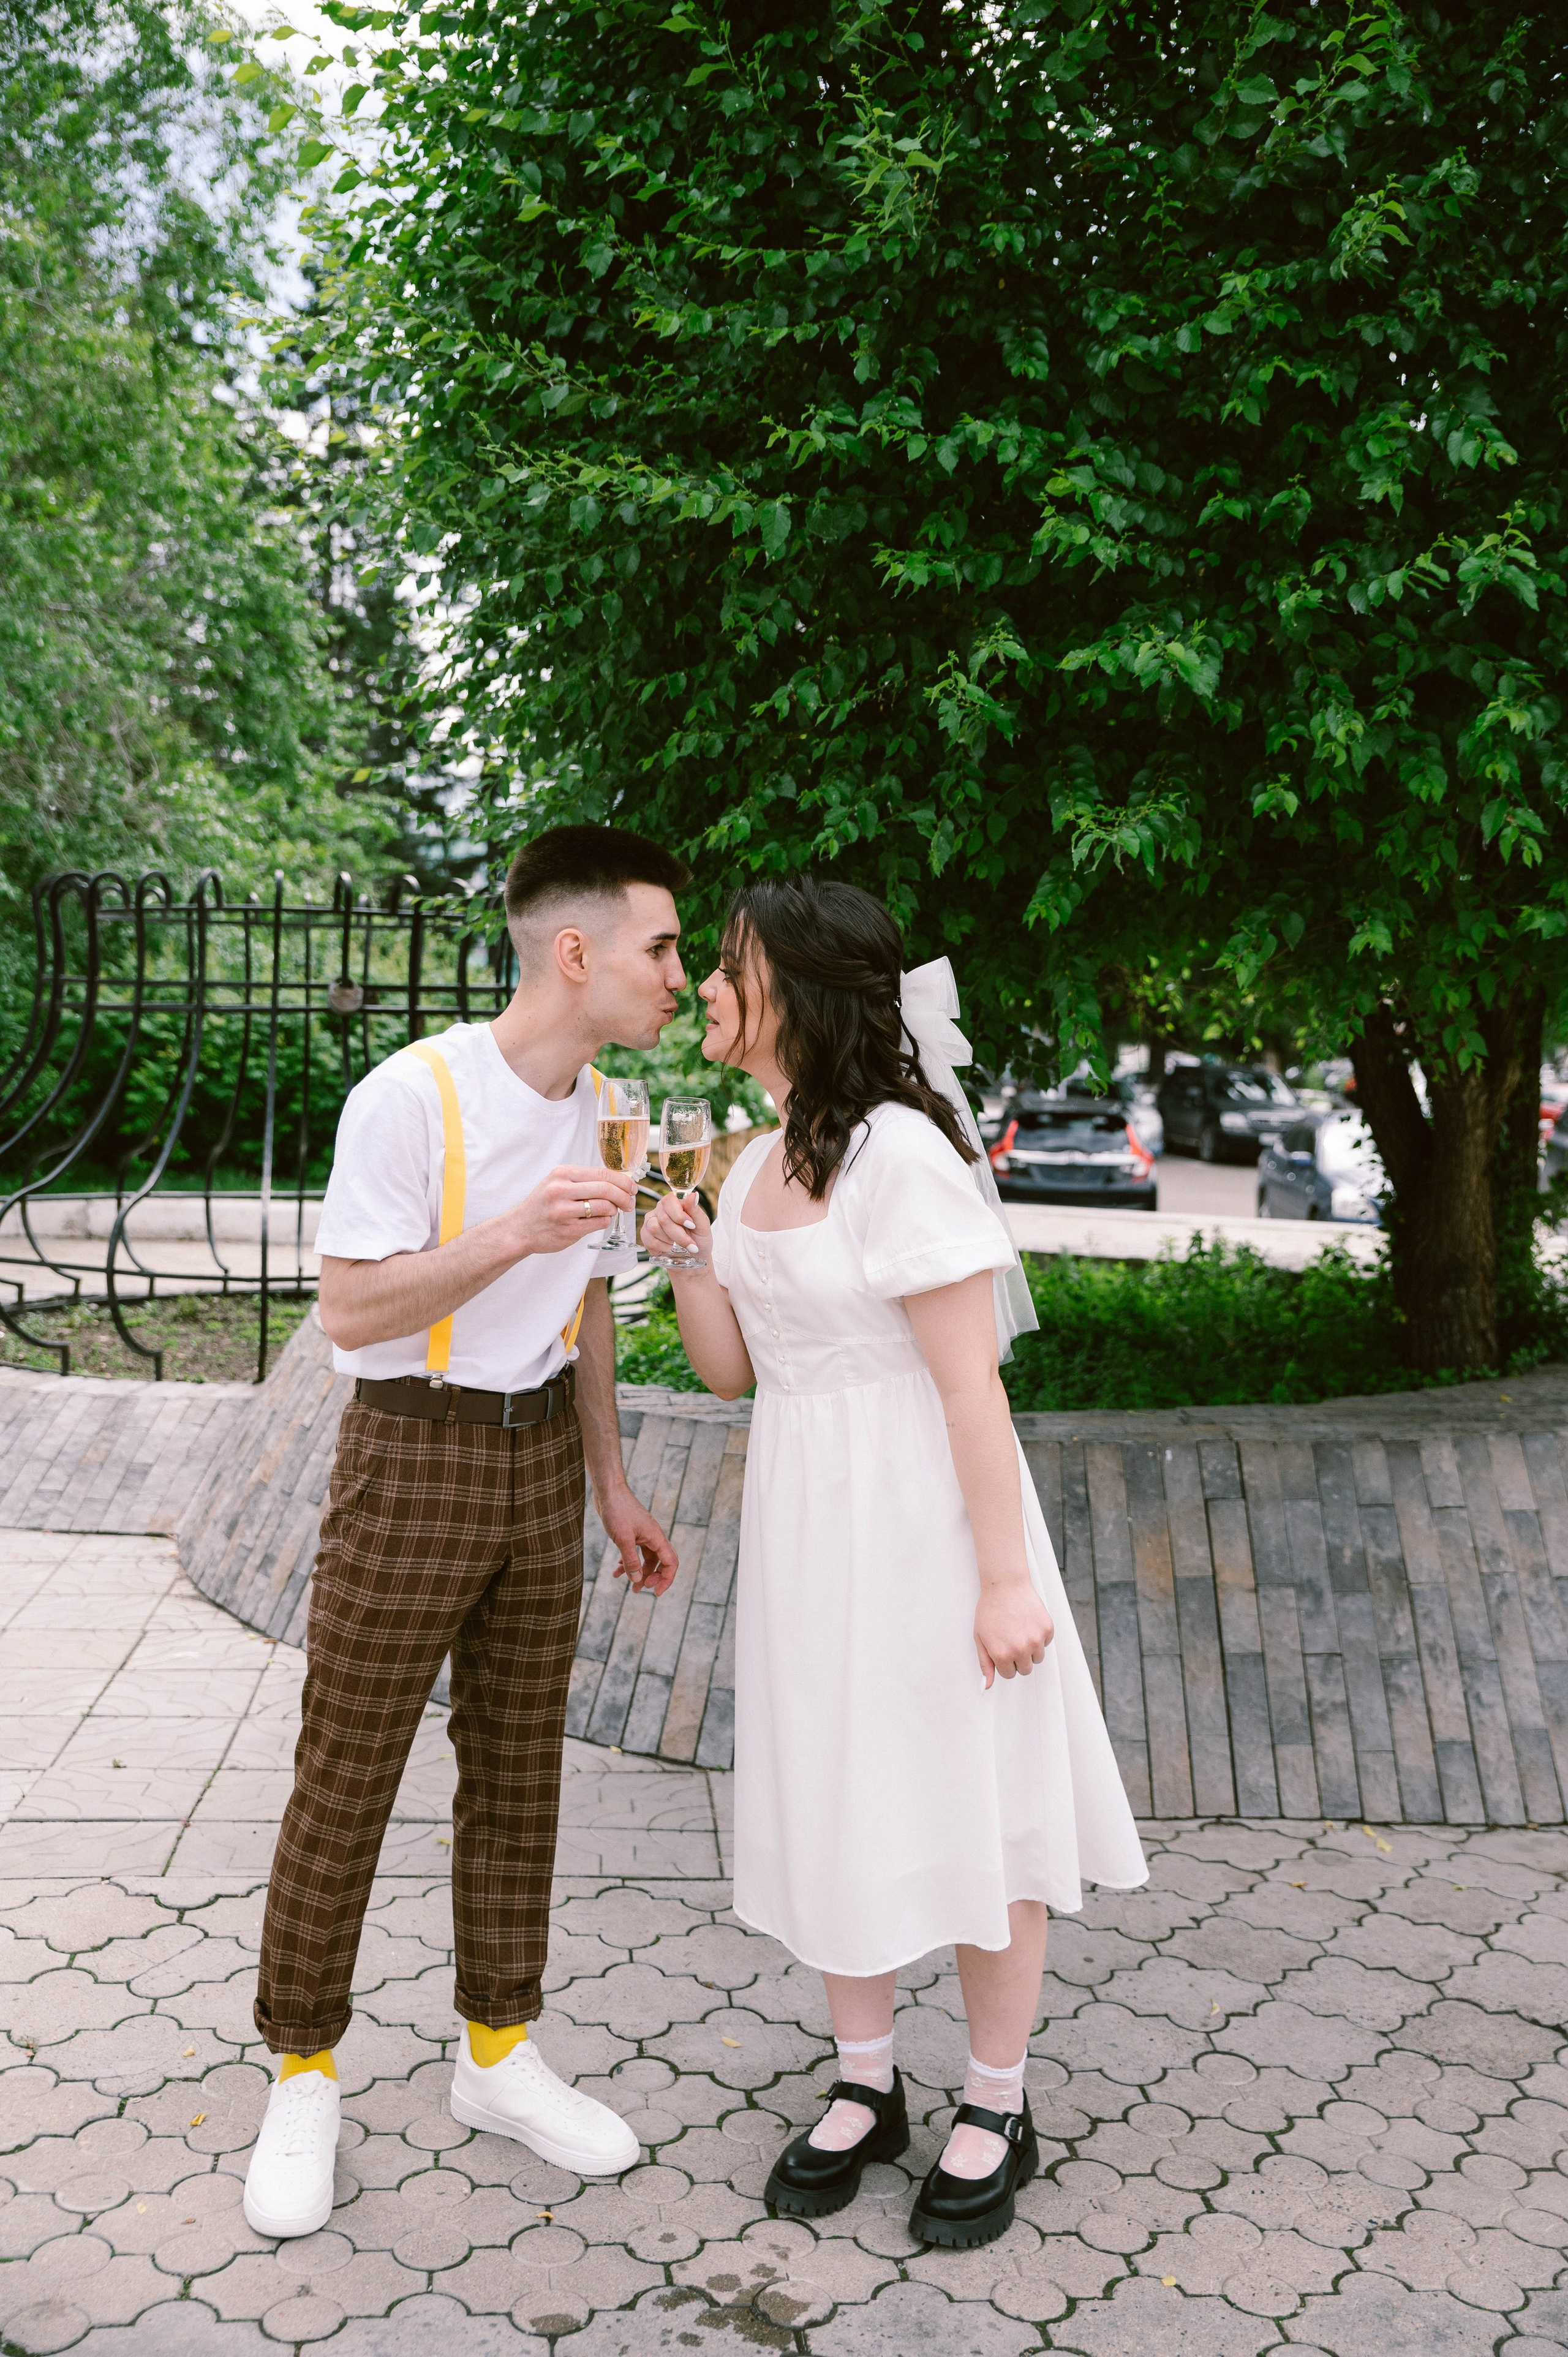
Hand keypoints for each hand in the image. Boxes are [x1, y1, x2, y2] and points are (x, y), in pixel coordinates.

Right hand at [510, 1165, 635, 1256]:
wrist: (519, 1229)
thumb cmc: (542, 1205)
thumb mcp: (557, 1182)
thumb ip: (583, 1179)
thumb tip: (618, 1180)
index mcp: (562, 1174)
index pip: (602, 1173)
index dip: (622, 1181)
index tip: (631, 1187)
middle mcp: (561, 1190)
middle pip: (606, 1189)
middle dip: (624, 1196)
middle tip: (630, 1202)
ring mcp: (564, 1211)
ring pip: (604, 1207)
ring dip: (614, 1210)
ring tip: (612, 1211)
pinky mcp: (568, 1229)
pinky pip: (598, 1223)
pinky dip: (605, 1221)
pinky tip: (600, 1220)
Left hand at [600, 1484, 679, 1594]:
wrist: (608, 1491)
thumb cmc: (617, 1511)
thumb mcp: (623, 1539)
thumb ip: (631, 1560)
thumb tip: (637, 1580)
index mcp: (656, 1538)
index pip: (670, 1563)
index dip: (666, 1579)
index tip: (654, 1592)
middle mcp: (653, 1537)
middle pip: (659, 1563)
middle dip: (651, 1578)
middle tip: (637, 1589)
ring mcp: (642, 1535)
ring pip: (646, 1560)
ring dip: (638, 1573)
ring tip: (628, 1586)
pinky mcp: (632, 1534)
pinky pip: (634, 1553)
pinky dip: (627, 1563)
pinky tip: (616, 1571)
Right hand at [640, 1188, 713, 1270]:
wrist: (692, 1259)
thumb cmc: (699, 1241)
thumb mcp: (703, 1227)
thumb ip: (696, 1211)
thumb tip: (693, 1195)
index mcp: (676, 1203)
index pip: (669, 1200)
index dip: (679, 1215)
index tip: (691, 1226)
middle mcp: (661, 1209)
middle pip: (664, 1218)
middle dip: (679, 1234)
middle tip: (690, 1244)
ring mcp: (651, 1221)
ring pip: (655, 1228)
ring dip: (671, 1241)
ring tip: (679, 1245)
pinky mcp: (645, 1234)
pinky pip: (649, 1239)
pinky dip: (663, 1247)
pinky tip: (670, 1248)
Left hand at [974, 1577, 1054, 1688]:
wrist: (1005, 1585)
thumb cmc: (990, 1609)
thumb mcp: (980, 1638)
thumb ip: (985, 1664)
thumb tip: (987, 1686)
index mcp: (1002, 1655)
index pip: (1009, 1674)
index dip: (1004, 1662)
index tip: (1001, 1648)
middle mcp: (1021, 1650)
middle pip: (1025, 1670)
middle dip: (1018, 1659)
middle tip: (1011, 1640)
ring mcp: (1036, 1640)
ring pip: (1037, 1658)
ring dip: (1030, 1649)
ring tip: (1019, 1630)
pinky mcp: (1047, 1629)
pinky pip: (1046, 1643)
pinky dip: (1039, 1636)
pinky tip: (1028, 1622)